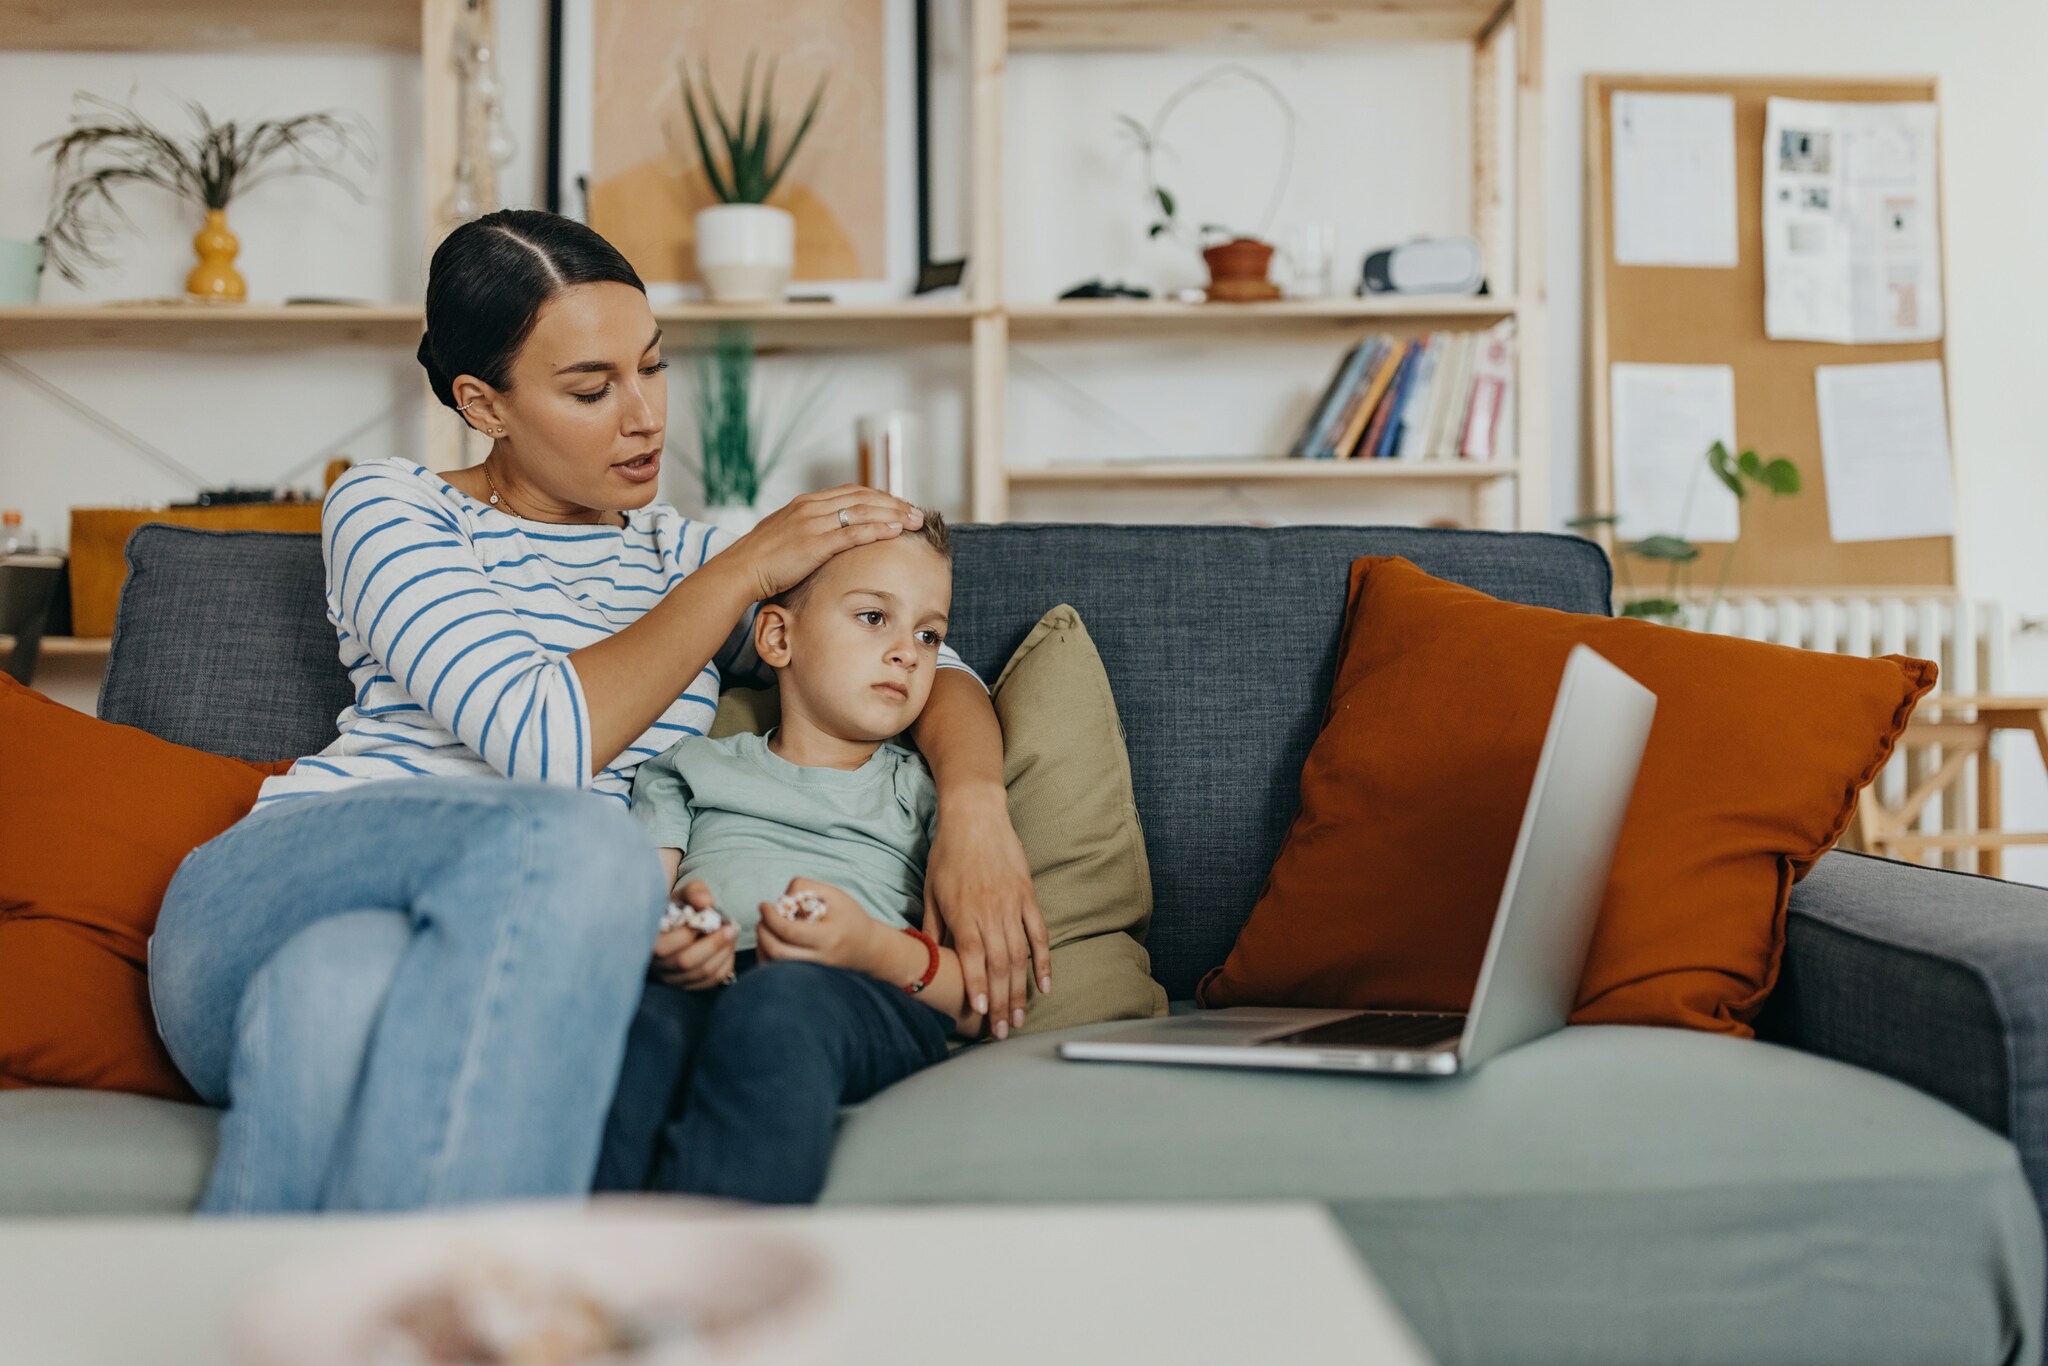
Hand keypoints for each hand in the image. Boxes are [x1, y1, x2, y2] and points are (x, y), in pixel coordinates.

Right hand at [653, 880, 738, 990]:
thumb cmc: (680, 907)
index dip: (687, 934)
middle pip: (684, 962)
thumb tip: (706, 902)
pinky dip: (724, 965)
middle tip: (731, 928)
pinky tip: (728, 949)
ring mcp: (670, 977)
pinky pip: (710, 981)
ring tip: (732, 935)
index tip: (708, 919)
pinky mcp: (687, 984)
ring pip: (700, 973)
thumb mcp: (685, 893)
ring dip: (722, 954)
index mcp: (648, 941)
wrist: (679, 923)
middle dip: (712, 945)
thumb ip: (695, 893)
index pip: (663, 947)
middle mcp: (656, 964)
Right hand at [729, 485, 924, 601]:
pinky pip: (853, 533)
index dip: (879, 498)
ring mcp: (812, 523)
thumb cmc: (761, 561)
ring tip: (915, 520)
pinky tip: (896, 530)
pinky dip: (877, 529)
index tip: (899, 506)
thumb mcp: (786, 536)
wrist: (739, 570)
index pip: (852, 492)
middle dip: (893, 503)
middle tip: (917, 512)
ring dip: (893, 514)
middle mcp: (811, 507)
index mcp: (805, 503)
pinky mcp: (814, 543)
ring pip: (863, 511)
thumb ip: (807, 531)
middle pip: (863, 497)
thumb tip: (826, 538)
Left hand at [755, 878, 883, 971]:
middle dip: (763, 932)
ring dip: (762, 945)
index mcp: (829, 937)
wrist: (868, 949)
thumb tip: (780, 898)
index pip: (789, 930)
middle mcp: (820, 959)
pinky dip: (767, 958)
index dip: (770, 917)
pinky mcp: (807, 981)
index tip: (764, 906)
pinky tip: (770, 944)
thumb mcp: (835, 895)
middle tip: (762, 919)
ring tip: (766, 930)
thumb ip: (807, 888)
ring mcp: (813, 974)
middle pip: (777, 951)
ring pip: (774, 967)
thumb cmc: (851, 919)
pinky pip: (777, 976)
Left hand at [923, 790, 1048, 1039]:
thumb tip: (928, 959)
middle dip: (1000, 1002)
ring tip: (1020, 1018)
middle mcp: (991, 913)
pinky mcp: (1028, 897)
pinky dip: (1044, 960)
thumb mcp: (930, 890)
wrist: (976, 816)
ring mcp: (1013, 905)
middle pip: (999, 966)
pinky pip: (1039, 934)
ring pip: (1020, 956)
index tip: (980, 1012)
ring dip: (1020, 990)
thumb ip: (933, 927)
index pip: (973, 958)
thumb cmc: (948, 854)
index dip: (977, 987)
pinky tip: (1045, 984)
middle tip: (1002, 1031)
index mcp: (964, 913)